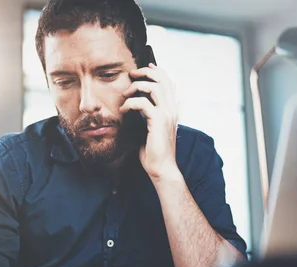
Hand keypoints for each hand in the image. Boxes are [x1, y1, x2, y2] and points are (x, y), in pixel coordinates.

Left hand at [120, 63, 179, 180]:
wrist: (161, 168)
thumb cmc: (154, 152)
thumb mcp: (150, 129)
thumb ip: (147, 116)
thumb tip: (135, 108)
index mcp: (172, 109)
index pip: (169, 82)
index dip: (157, 71)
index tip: (145, 67)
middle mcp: (172, 109)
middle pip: (162, 79)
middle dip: (145, 72)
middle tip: (131, 74)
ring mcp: (167, 114)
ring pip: (154, 87)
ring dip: (136, 86)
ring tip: (125, 93)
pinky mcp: (159, 121)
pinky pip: (143, 103)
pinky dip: (130, 103)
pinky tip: (124, 110)